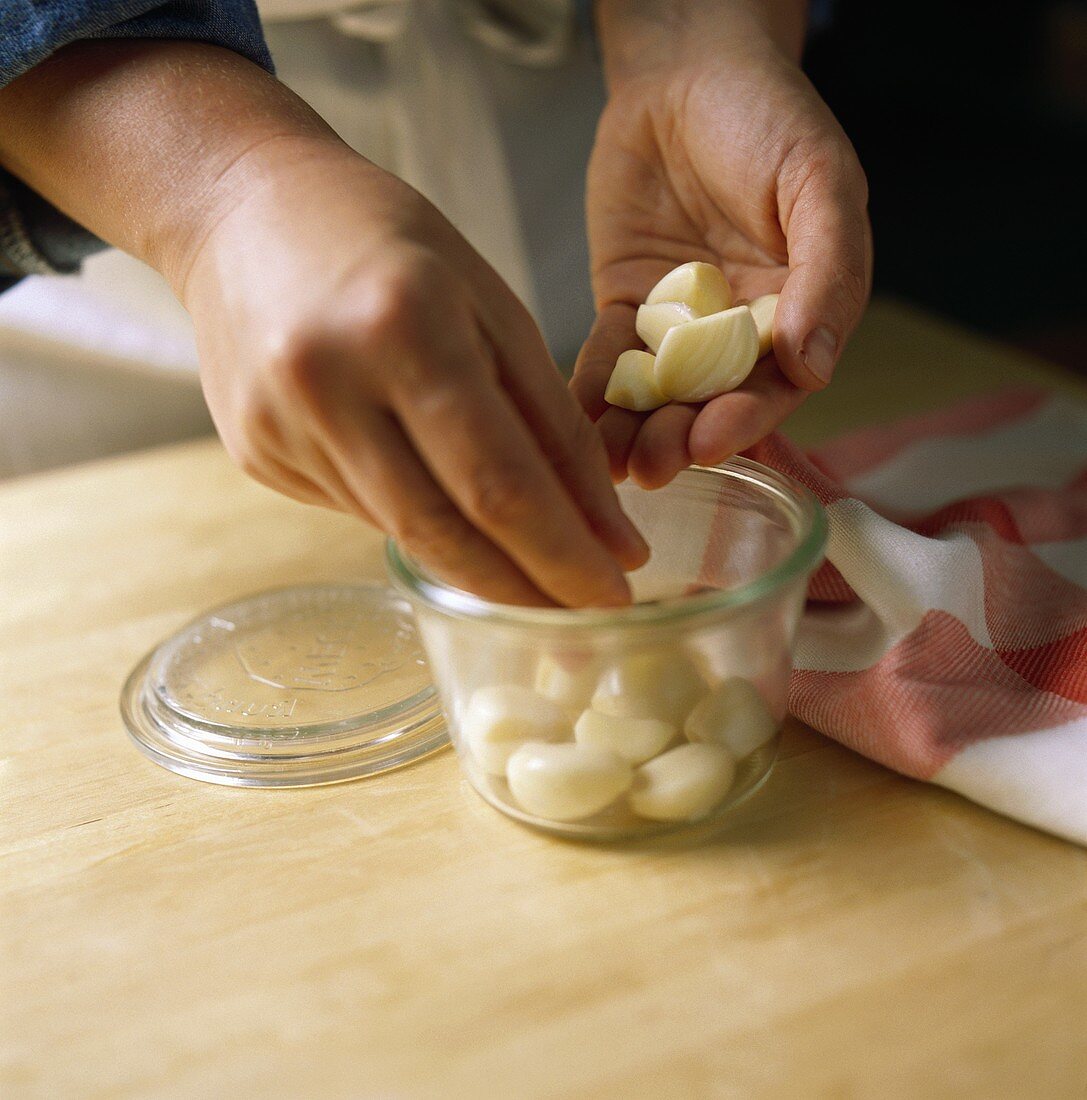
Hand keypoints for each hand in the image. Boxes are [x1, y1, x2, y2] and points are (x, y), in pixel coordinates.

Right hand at [181, 140, 647, 605]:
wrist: (241, 210)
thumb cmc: (388, 242)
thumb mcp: (489, 303)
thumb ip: (549, 417)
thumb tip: (603, 526)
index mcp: (402, 326)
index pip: (498, 480)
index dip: (564, 551)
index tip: (619, 589)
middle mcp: (327, 385)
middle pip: (444, 531)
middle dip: (528, 588)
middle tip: (585, 614)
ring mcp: (278, 428)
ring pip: (402, 532)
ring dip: (480, 566)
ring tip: (537, 576)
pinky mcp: (254, 456)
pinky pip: (361, 510)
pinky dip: (421, 523)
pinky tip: (449, 513)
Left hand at [574, 15, 871, 487]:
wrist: (685, 72)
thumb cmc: (767, 118)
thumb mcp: (818, 182)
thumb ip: (827, 269)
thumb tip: (812, 366)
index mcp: (798, 313)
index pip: (774, 385)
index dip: (745, 419)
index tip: (710, 443)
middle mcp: (739, 333)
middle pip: (710, 404)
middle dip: (681, 440)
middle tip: (650, 468)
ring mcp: (679, 327)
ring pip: (657, 396)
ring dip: (633, 434)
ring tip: (606, 466)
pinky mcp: (626, 311)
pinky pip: (607, 361)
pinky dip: (591, 394)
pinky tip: (572, 425)